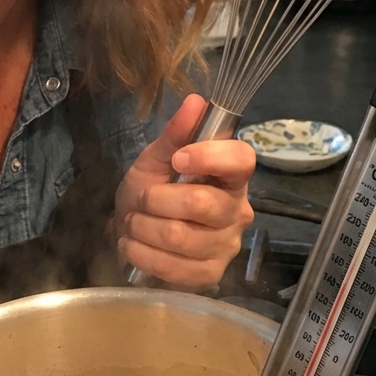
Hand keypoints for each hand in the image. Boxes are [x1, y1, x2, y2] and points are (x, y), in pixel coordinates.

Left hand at [114, 94, 255, 287]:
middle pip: (201, 203)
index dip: (208, 157)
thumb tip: (196, 101)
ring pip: (179, 236)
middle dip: (156, 200)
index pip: (242, 160)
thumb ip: (175, 134)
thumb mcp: (155, 159)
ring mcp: (226, 246)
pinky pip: (172, 267)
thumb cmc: (150, 190)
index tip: (177, 159)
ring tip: (135, 222)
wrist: (132, 231)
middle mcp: (237, 211)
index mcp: (231, 175)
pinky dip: (142, 253)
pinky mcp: (209, 275)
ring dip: (143, 228)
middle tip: (142, 199)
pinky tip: (135, 244)